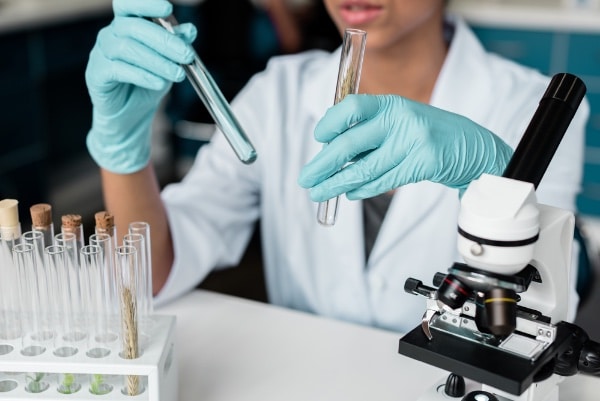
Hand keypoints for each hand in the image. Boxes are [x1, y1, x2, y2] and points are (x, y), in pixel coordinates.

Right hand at [85, 0, 196, 173]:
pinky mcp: (96, 74)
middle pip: (133, 27)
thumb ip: (176, 45)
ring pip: (126, 48)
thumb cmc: (147, 83)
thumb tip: (190, 30)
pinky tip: (159, 83)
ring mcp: (100, 53)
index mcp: (126, 25)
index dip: (146, 4)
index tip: (168, 7)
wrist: (130, 114)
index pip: (130, 5)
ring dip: (157, 61)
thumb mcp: (167, 63)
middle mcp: (110, 35)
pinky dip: (142, 75)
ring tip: (177, 74)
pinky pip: (117, 69)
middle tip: (187, 55)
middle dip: (164, 40)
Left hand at [298, 95, 512, 200]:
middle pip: (351, 143)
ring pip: (364, 168)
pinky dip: (362, 189)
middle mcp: (400, 119)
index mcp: (391, 104)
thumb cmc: (428, 135)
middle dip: (323, 164)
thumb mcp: (400, 122)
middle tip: (305, 178)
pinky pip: (384, 180)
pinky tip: (348, 194)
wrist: (474, 148)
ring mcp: (414, 141)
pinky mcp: (424, 163)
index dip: (330, 123)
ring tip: (318, 193)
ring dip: (337, 183)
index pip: (352, 107)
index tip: (318, 138)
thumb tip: (329, 150)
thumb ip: (369, 132)